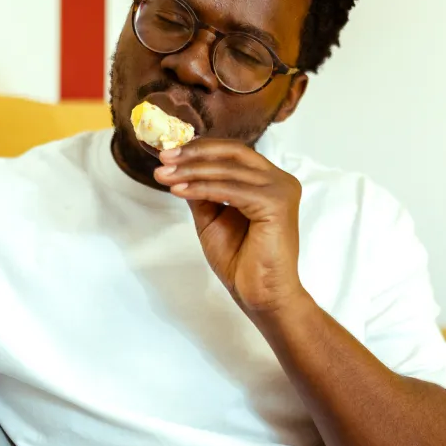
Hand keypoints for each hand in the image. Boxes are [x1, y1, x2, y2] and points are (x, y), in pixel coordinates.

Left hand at [154, 139, 305, 316]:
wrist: (261, 296)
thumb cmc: (242, 262)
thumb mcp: (213, 218)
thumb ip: (202, 191)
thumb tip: (178, 167)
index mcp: (270, 181)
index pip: (234, 153)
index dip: (200, 149)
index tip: (168, 154)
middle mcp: (280, 180)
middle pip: (233, 153)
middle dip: (194, 154)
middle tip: (164, 159)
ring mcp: (281, 190)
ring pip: (228, 170)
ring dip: (191, 171)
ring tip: (164, 176)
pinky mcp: (277, 204)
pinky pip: (231, 190)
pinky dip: (202, 188)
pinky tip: (179, 190)